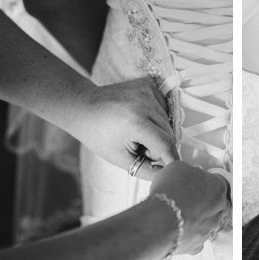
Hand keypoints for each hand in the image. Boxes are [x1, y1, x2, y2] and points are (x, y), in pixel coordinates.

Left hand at [62, 77, 178, 179]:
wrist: (83, 107)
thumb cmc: (98, 134)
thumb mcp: (120, 158)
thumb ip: (147, 170)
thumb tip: (168, 175)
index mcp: (135, 122)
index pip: (166, 144)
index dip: (172, 160)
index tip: (175, 171)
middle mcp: (144, 103)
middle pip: (169, 133)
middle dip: (159, 146)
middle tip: (139, 148)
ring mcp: (146, 91)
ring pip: (167, 121)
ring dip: (158, 132)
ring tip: (136, 133)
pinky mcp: (148, 84)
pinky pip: (163, 107)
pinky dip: (156, 117)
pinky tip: (139, 119)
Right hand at [149, 161, 229, 255]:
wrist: (160, 221)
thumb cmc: (170, 190)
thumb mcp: (177, 167)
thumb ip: (188, 171)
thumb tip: (187, 174)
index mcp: (219, 187)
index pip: (220, 182)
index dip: (207, 181)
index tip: (198, 181)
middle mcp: (219, 209)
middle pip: (216, 203)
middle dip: (204, 200)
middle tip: (187, 196)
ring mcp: (209, 229)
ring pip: (206, 222)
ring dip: (195, 217)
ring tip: (177, 212)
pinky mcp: (197, 245)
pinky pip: (196, 238)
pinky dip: (187, 234)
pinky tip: (176, 228)